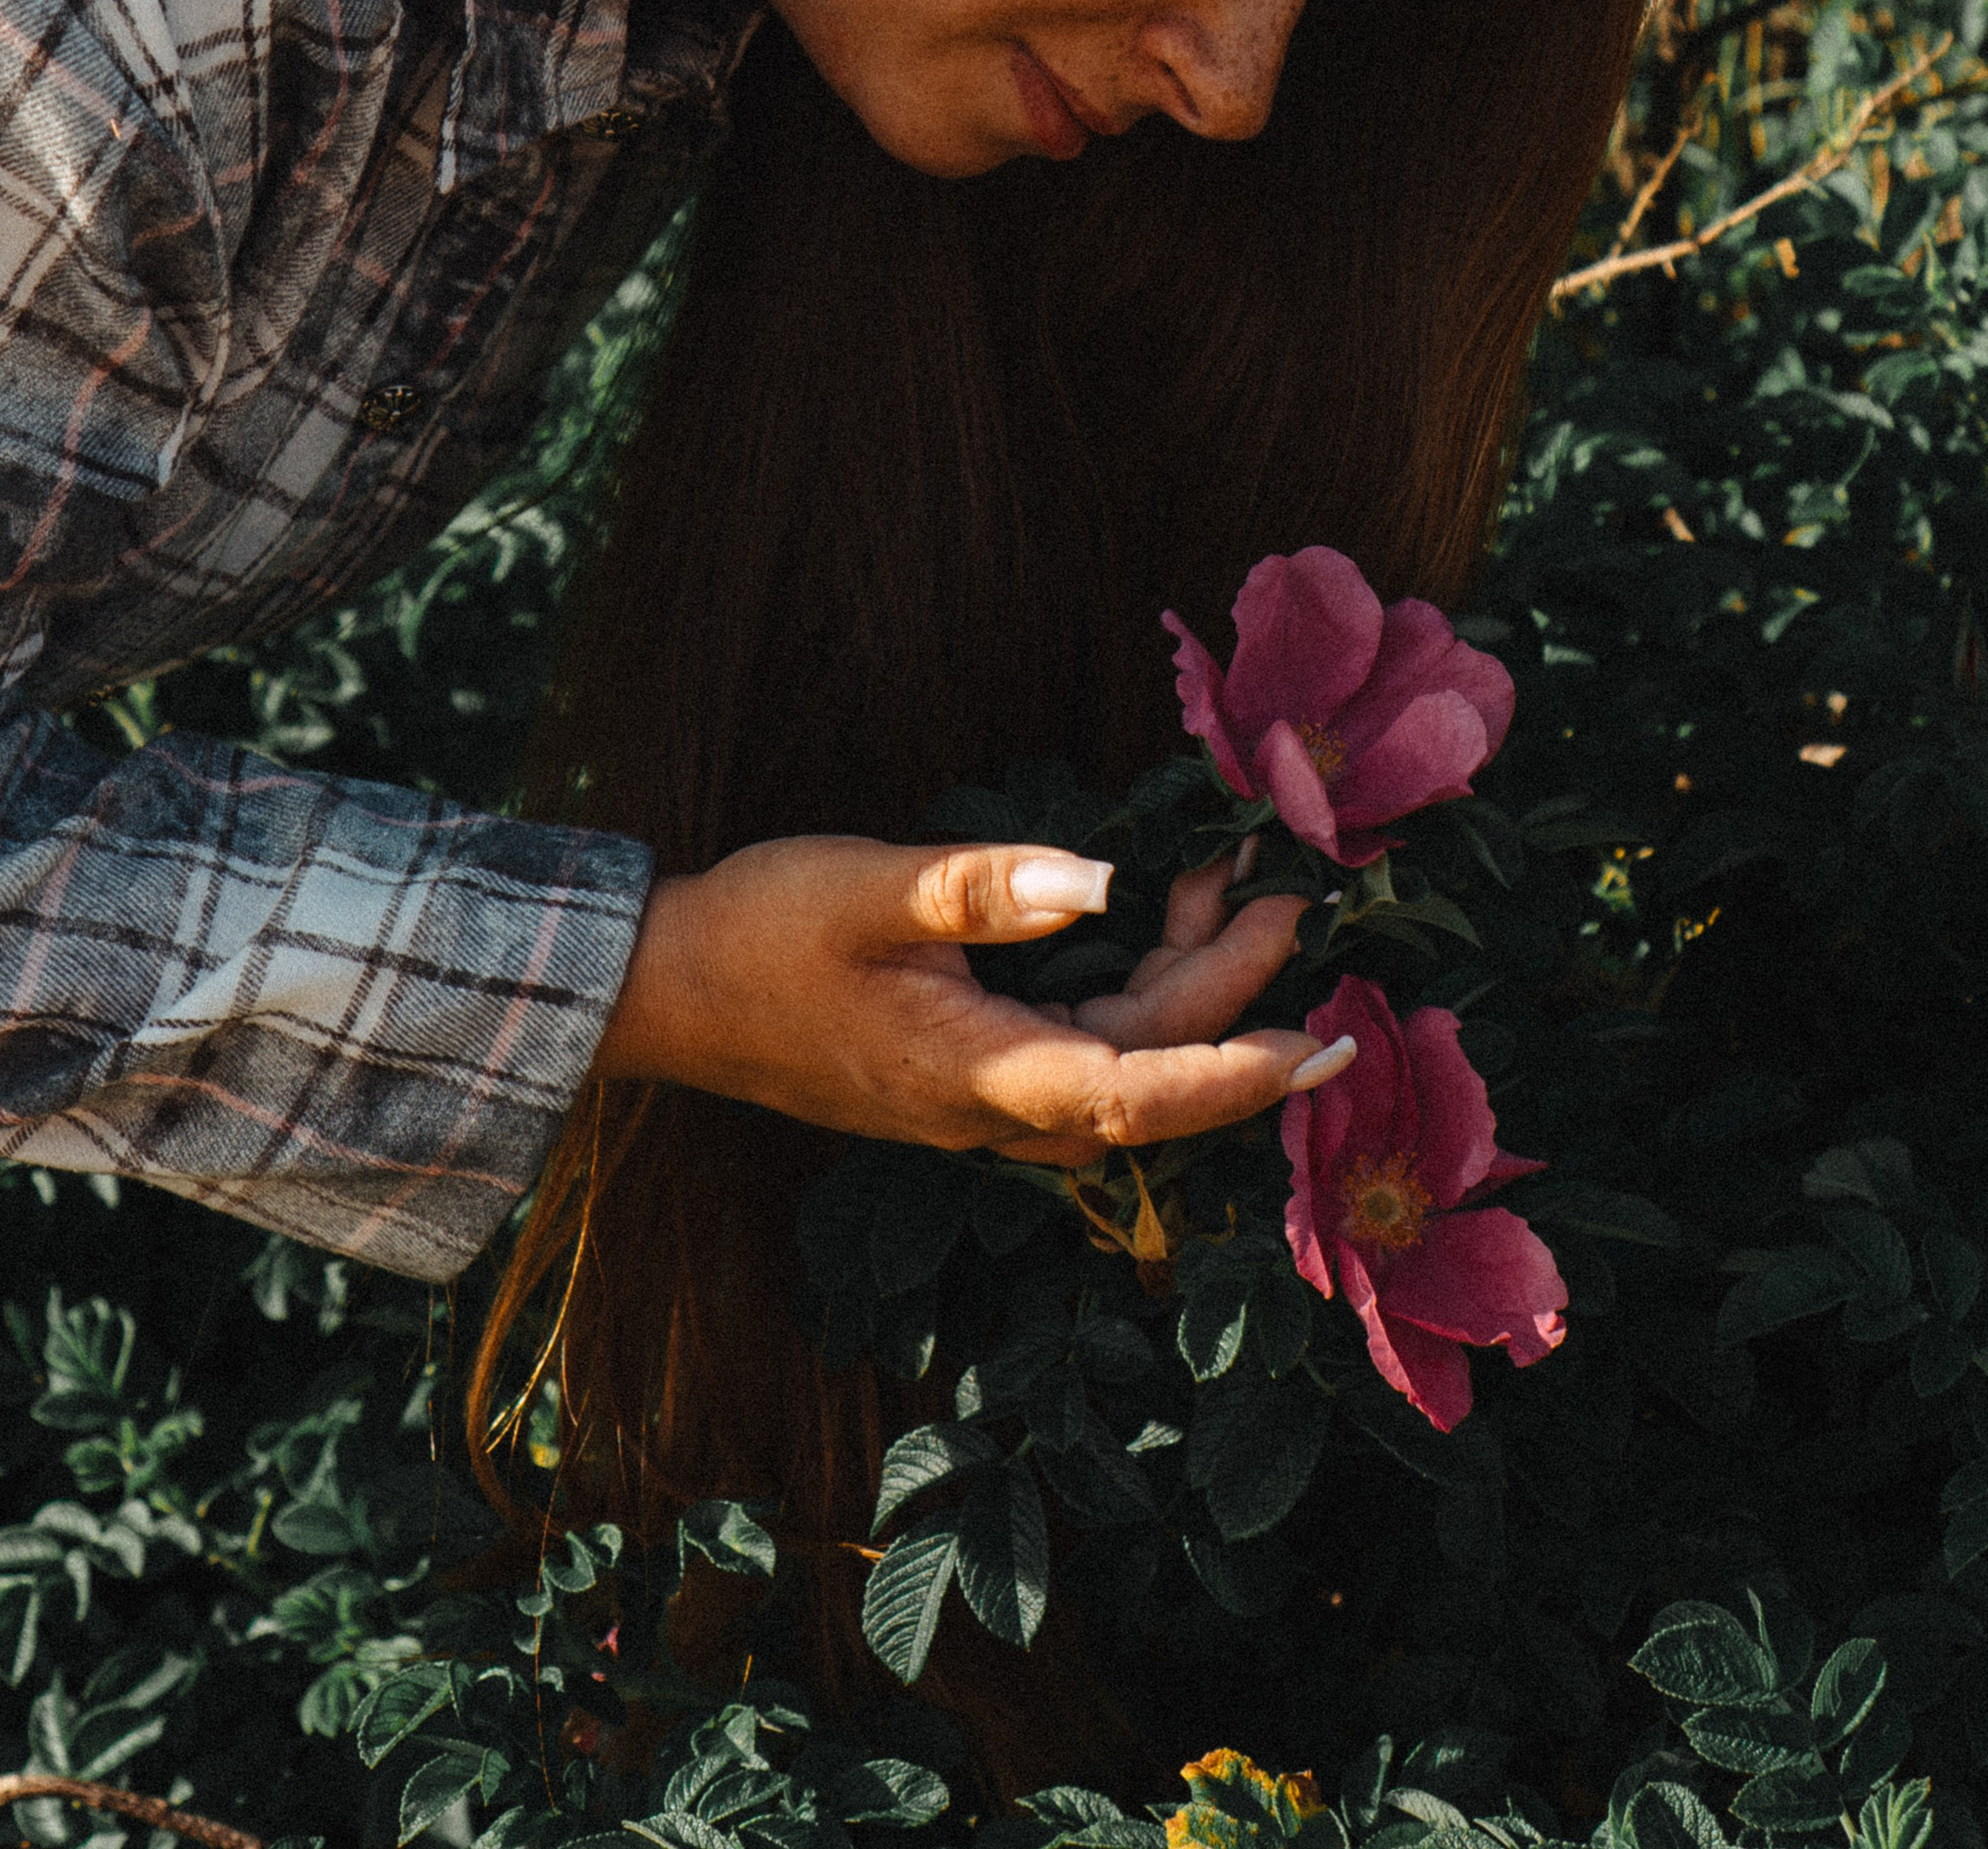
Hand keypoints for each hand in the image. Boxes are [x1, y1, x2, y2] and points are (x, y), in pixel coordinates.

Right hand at [592, 834, 1356, 1167]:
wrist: (668, 991)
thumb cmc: (758, 935)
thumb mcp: (865, 890)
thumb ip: (981, 889)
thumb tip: (1098, 880)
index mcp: (973, 1072)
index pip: (1136, 1092)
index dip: (1235, 1074)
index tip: (1319, 1047)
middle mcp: (990, 1107)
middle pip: (1145, 1068)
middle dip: (1229, 988)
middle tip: (1284, 893)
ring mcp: (979, 1098)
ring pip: (1119, 1062)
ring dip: (1184, 982)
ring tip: (1224, 882)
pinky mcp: (967, 1071)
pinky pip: (1082, 1049)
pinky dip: (1131, 986)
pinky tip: (1143, 915)